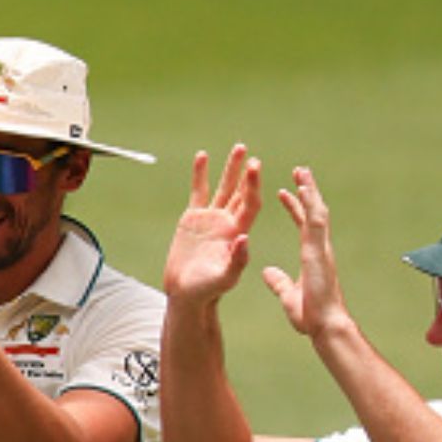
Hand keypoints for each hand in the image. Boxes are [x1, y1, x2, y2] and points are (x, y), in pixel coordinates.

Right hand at [163, 144, 262, 308]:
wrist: (186, 293)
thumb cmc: (208, 290)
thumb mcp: (225, 279)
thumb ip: (237, 261)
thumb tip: (244, 238)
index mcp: (239, 234)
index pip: (250, 204)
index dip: (253, 186)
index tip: (255, 168)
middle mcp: (228, 222)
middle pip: (241, 192)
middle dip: (247, 174)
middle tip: (251, 156)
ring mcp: (211, 219)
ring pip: (223, 187)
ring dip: (231, 168)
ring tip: (240, 148)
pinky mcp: (193, 218)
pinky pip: (198, 191)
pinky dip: (200, 174)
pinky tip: (203, 157)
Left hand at [260, 166, 354, 338]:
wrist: (324, 325)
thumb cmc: (310, 316)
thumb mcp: (288, 294)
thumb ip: (278, 281)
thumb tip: (267, 272)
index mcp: (313, 256)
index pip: (303, 225)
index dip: (295, 208)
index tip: (284, 193)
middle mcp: (320, 248)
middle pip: (313, 212)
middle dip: (306, 191)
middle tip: (299, 171)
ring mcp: (321, 248)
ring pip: (317, 212)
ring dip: (310, 190)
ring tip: (301, 171)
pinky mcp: (320, 251)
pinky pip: (315, 222)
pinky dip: (310, 204)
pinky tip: (304, 189)